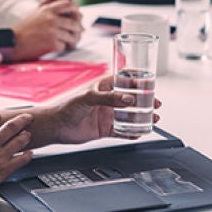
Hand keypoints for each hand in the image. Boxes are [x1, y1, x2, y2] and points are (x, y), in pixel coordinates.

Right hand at [11, 0, 83, 58]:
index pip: (69, 5)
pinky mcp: (52, 44)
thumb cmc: (25, 28)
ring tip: (70, 42)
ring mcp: (53, 32)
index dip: (76, 10)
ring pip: (72, 36)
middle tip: (79, 33)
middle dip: (78, 29)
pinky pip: (65, 46)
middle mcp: (51, 19)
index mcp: (48, 10)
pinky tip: (57, 47)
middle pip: (75, 23)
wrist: (13, 43)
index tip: (78, 15)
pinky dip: (62, 47)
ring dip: (72, 40)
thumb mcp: (36, 12)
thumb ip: (50, 2)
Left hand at [40, 77, 162, 144]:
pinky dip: (132, 132)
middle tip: (157, 103)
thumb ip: (109, 98)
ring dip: (143, 117)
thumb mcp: (88, 97)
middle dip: (146, 100)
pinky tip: (140, 133)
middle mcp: (108, 100)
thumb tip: (129, 99)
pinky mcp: (105, 129)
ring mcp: (108, 115)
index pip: (125, 79)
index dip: (138, 79)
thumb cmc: (66, 107)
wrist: (55, 127)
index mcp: (104, 87)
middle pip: (132, 98)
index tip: (151, 80)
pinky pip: (123, 131)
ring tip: (154, 119)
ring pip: (130, 115)